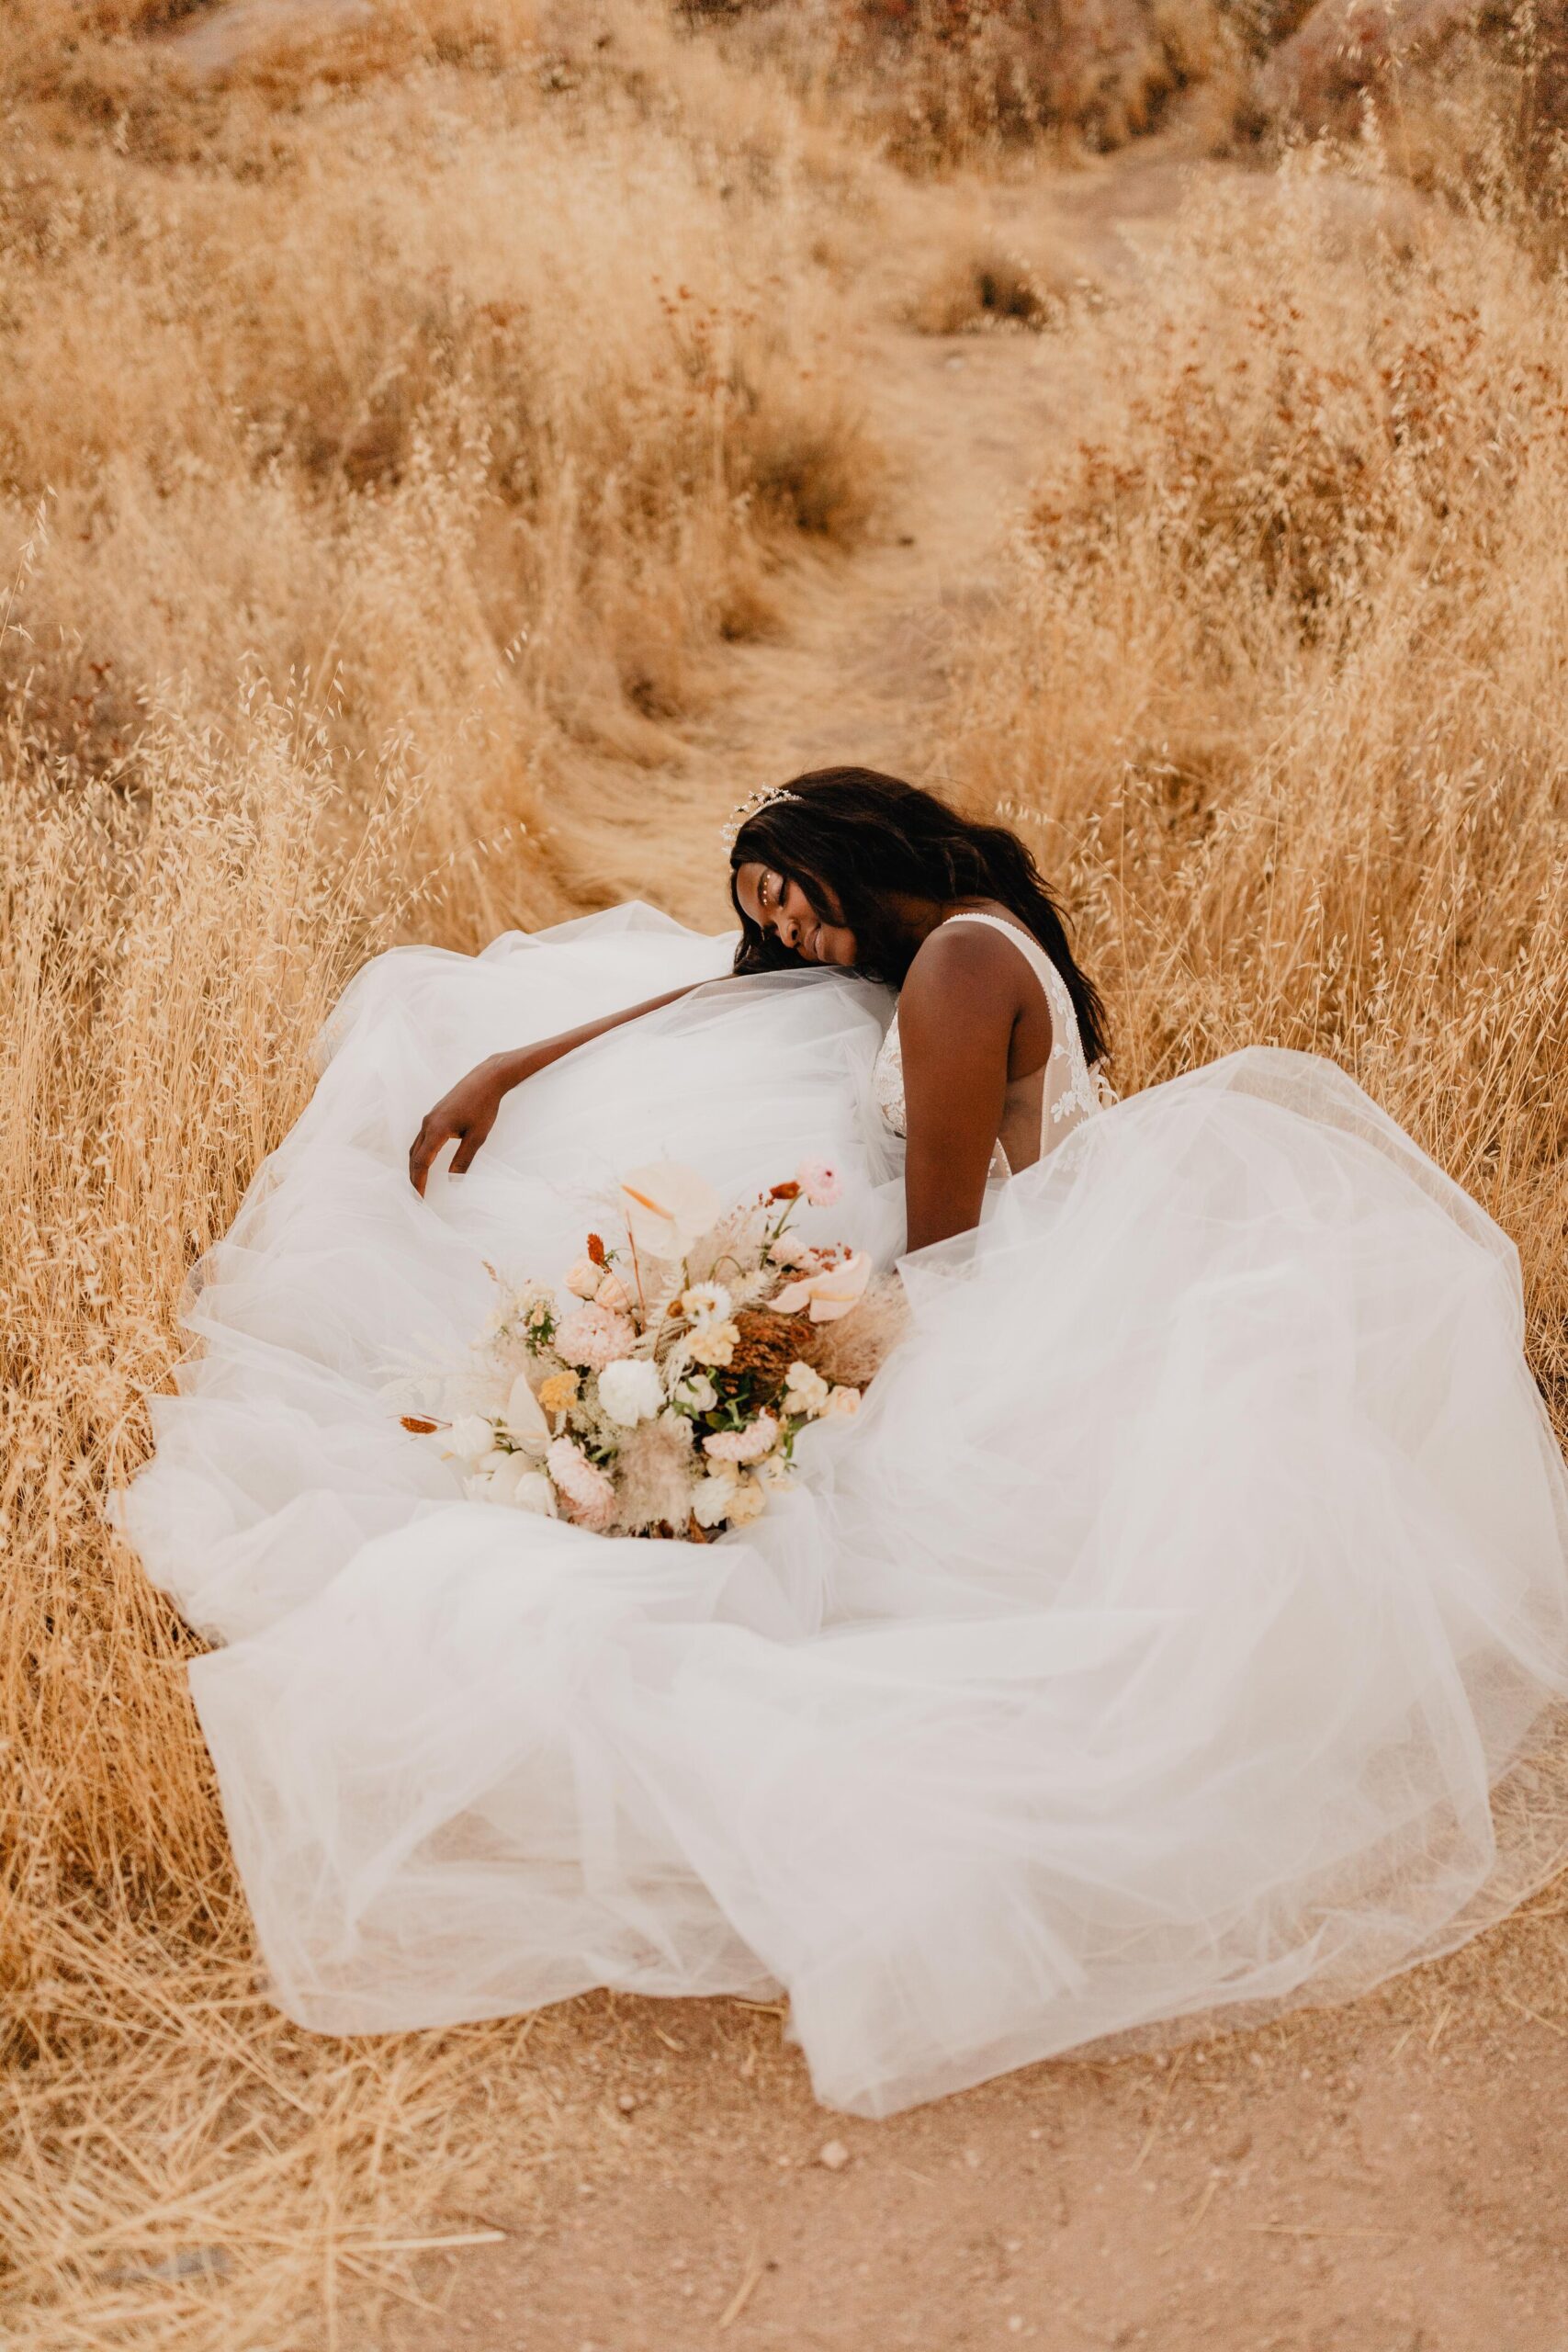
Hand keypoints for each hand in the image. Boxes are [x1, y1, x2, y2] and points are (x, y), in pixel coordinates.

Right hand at [408, 1054, 518, 1196]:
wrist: (486, 1079)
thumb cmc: (484, 1106)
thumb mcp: (477, 1137)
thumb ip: (463, 1160)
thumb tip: (453, 1181)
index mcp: (437, 1129)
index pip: (422, 1162)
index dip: (419, 1182)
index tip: (419, 1199)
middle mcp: (428, 1123)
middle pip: (414, 1156)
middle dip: (413, 1177)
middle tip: (416, 1197)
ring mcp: (430, 1118)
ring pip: (416, 1147)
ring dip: (415, 1166)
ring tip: (417, 1183)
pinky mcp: (435, 1114)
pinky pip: (422, 1138)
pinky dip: (420, 1154)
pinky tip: (425, 1162)